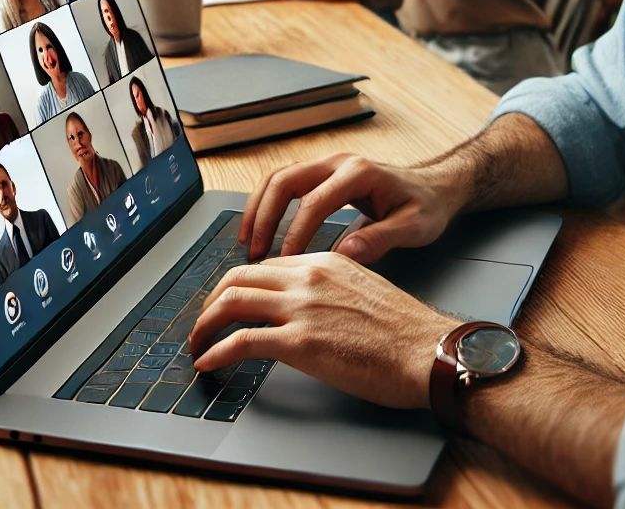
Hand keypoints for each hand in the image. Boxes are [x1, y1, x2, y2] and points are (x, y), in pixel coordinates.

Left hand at [189, 252, 456, 408]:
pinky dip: (216, 351)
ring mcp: (302, 308)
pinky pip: (241, 341)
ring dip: (204, 324)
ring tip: (197, 343)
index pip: (266, 265)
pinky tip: (208, 362)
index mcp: (325, 261)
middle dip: (212, 300)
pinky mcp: (300, 343)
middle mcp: (308, 277)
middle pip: (239, 276)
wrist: (427, 350)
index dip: (240, 285)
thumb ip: (331, 289)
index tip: (230, 304)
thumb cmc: (405, 330)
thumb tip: (310, 306)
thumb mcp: (364, 289)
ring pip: (232, 302)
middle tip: (204, 322)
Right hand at [241, 152, 464, 262]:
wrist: (434, 187)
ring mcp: (328, 166)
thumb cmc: (426, 206)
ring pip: (279, 178)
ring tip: (247, 241)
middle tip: (254, 251)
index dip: (296, 232)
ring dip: (258, 208)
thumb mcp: (414, 226)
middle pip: (285, 180)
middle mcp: (338, 162)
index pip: (315, 201)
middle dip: (263, 216)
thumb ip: (380, 239)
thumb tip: (344, 253)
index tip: (284, 261)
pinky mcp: (322, 175)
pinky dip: (266, 205)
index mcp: (359, 173)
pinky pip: (285, 184)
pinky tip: (259, 230)